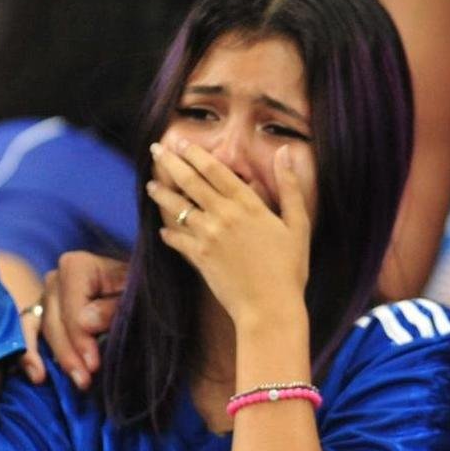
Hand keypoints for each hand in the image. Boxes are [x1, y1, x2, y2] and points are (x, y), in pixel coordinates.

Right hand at [21, 251, 126, 388]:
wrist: (138, 288)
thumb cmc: (139, 289)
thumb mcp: (135, 295)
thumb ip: (113, 308)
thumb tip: (85, 322)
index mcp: (76, 267)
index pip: (72, 310)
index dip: (81, 339)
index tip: (93, 365)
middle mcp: (55, 279)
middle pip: (54, 321)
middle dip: (68, 354)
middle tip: (83, 381)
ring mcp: (45, 295)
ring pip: (40, 330)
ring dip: (50, 358)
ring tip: (55, 382)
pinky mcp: (42, 312)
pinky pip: (28, 333)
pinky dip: (28, 353)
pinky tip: (37, 375)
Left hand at [147, 139, 310, 329]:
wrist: (270, 307)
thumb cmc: (290, 268)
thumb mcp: (298, 224)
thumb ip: (290, 187)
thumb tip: (285, 152)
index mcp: (248, 204)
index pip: (216, 170)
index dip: (196, 154)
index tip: (182, 143)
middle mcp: (224, 216)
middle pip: (191, 182)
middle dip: (171, 163)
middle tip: (156, 150)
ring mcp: (208, 236)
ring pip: (178, 208)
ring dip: (162, 194)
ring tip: (151, 185)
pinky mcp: (199, 258)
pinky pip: (176, 239)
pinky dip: (168, 233)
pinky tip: (163, 229)